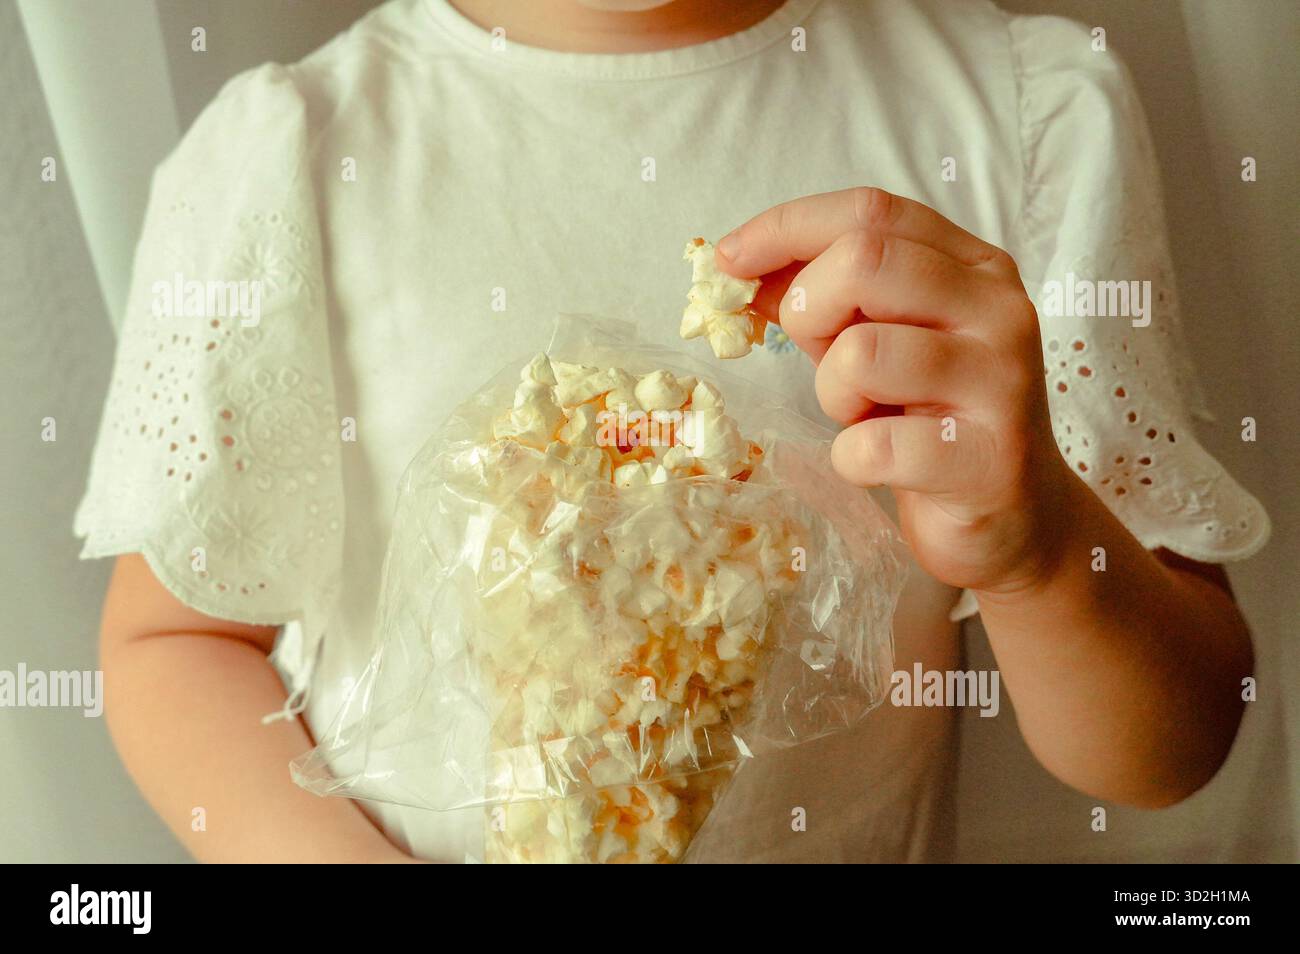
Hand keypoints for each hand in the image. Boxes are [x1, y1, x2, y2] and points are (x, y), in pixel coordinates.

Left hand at [716, 187, 1080, 592]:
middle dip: (809, 308)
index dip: (788, 227)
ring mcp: (998, 382)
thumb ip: (822, 297)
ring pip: (862, 352)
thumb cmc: (933, 419)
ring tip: (862, 416)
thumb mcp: (875, 340)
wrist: (1013, 518)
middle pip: (865, 259)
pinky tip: (882, 465)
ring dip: (832, 393)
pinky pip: (874, 445)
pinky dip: (852, 458)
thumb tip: (737, 265)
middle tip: (816, 355)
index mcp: (972, 266)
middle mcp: (996, 309)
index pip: (871, 211)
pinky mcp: (984, 459)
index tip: (728, 259)